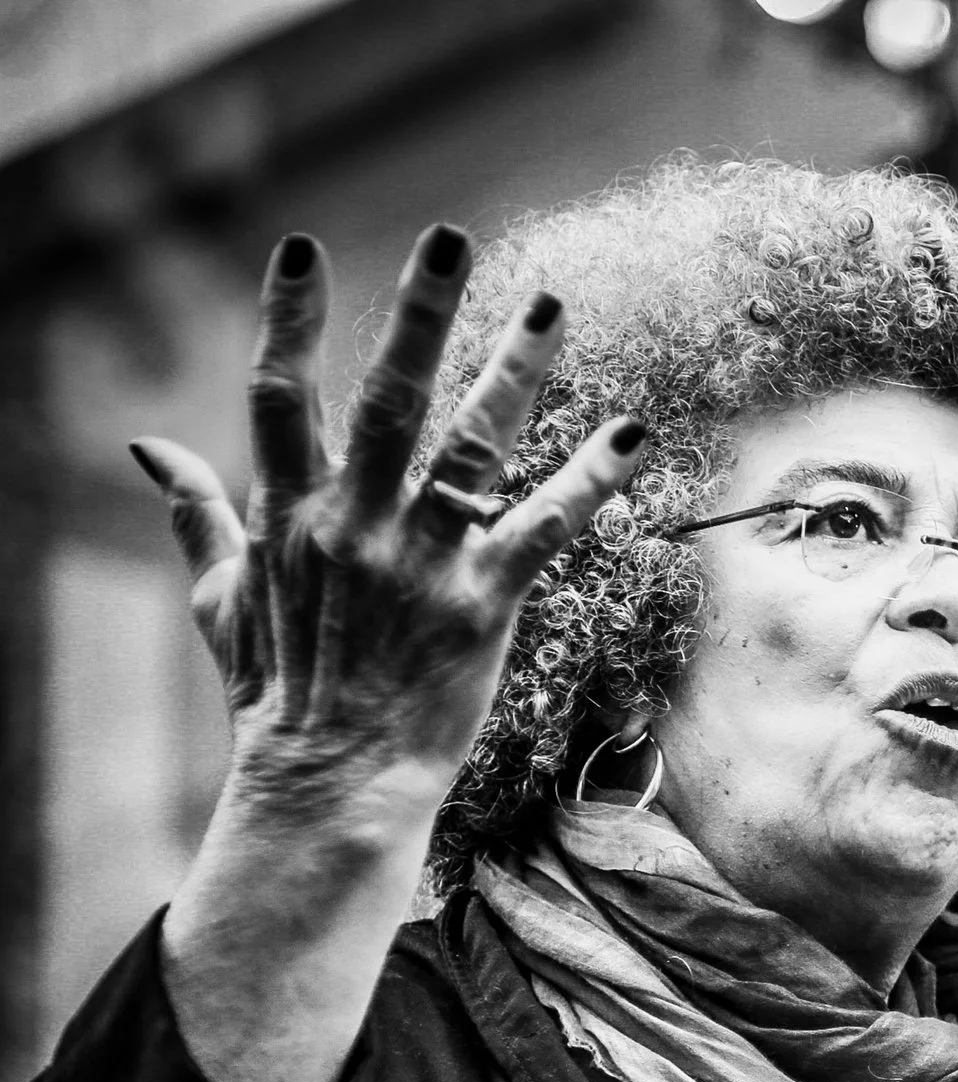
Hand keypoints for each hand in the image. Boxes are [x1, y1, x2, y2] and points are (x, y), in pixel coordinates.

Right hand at [131, 224, 643, 806]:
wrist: (328, 787)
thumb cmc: (278, 693)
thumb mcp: (220, 599)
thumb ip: (195, 514)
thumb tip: (147, 448)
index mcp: (289, 516)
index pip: (279, 397)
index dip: (289, 320)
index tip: (302, 250)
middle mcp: (351, 527)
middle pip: (385, 399)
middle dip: (419, 315)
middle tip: (452, 238)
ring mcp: (416, 565)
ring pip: (470, 448)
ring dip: (515, 373)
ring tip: (550, 306)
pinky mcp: (479, 608)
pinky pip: (541, 530)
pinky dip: (588, 481)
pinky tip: (629, 435)